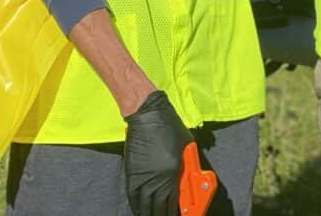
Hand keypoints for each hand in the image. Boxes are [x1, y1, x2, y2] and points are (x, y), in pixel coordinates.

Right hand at [123, 90, 192, 215]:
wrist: (147, 114)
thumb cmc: (170, 126)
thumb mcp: (186, 146)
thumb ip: (187, 164)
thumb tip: (189, 179)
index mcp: (172, 174)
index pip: (173, 204)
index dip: (176, 214)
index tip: (179, 215)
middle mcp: (155, 180)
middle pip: (157, 209)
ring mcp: (141, 178)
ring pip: (143, 207)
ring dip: (149, 214)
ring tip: (154, 215)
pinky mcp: (131, 173)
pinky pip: (133, 197)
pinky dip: (137, 206)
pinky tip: (140, 210)